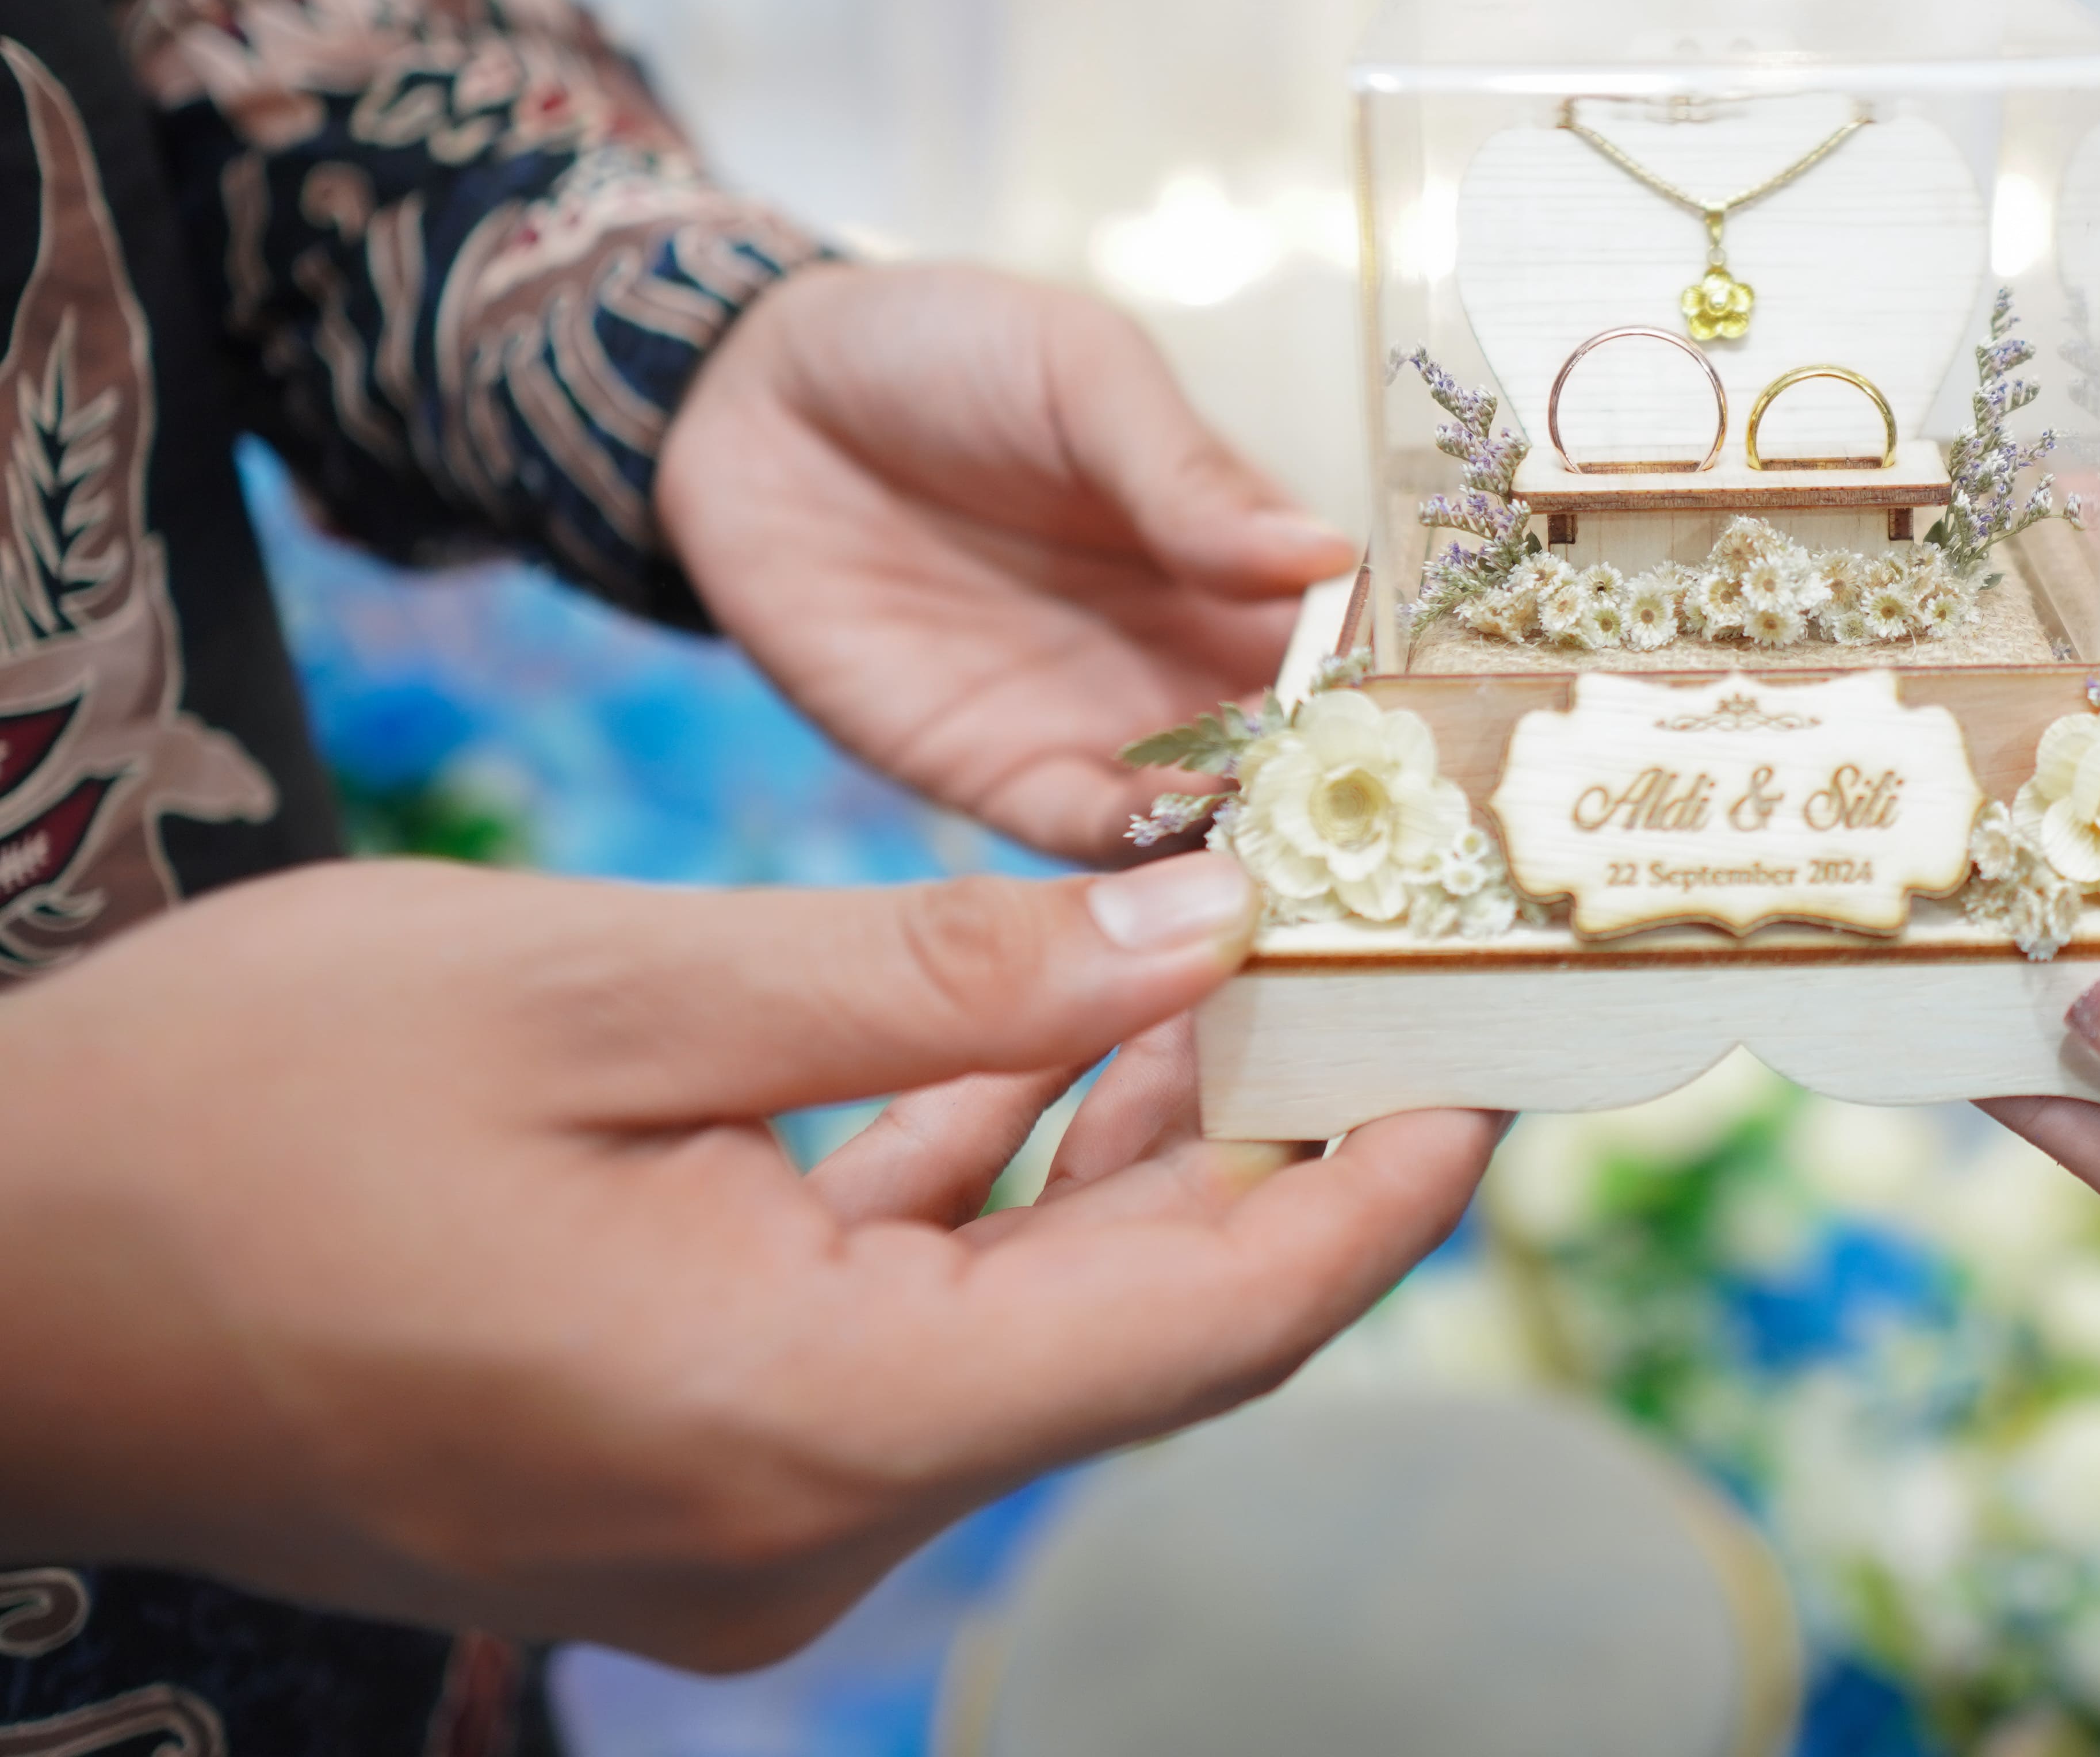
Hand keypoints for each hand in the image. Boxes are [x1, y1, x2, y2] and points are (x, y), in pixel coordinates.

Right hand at [0, 852, 1492, 1665]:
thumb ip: (941, 975)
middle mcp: (797, 1526)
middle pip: (1136, 1332)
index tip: (1497, 1064)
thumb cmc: (248, 1114)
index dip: (1377, 1190)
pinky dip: (998, 1195)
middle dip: (1280, 1147)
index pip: (1202, 1325)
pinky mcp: (683, 1474)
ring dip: (1144, 1158)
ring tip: (1264, 968)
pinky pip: (908, 1331)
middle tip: (1401, 972)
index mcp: (801, 1421)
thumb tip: (1199, 928)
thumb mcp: (615, 989)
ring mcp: (737, 1523)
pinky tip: (1066, 1050)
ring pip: (1031, 1327)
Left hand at [658, 262, 1359, 862]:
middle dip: (1347, 802)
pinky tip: (1189, 890)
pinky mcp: (999, 779)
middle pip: (1300, 752)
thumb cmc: (938, 346)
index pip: (1344, 639)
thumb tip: (1324, 559)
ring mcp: (1100, 724)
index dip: (1392, 689)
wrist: (746, 397)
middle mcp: (1187, 653)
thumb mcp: (1079, 373)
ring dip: (1260, 854)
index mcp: (1233, 552)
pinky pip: (1090, 850)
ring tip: (1305, 879)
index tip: (1443, 740)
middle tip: (1396, 845)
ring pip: (1213, 820)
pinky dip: (1146, 881)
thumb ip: (1183, 473)